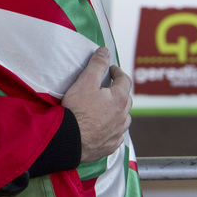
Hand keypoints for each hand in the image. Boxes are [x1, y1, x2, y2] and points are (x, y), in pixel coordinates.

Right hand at [62, 47, 132, 163]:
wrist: (69, 139)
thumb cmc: (77, 110)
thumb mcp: (85, 82)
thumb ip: (97, 65)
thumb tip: (105, 51)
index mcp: (119, 99)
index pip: (125, 80)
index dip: (118, 72)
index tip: (112, 70)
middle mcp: (123, 116)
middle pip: (126, 99)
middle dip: (119, 91)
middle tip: (108, 87)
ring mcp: (117, 132)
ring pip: (124, 118)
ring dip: (118, 111)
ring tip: (107, 108)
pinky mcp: (110, 145)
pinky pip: (116, 134)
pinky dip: (112, 128)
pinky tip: (104, 127)